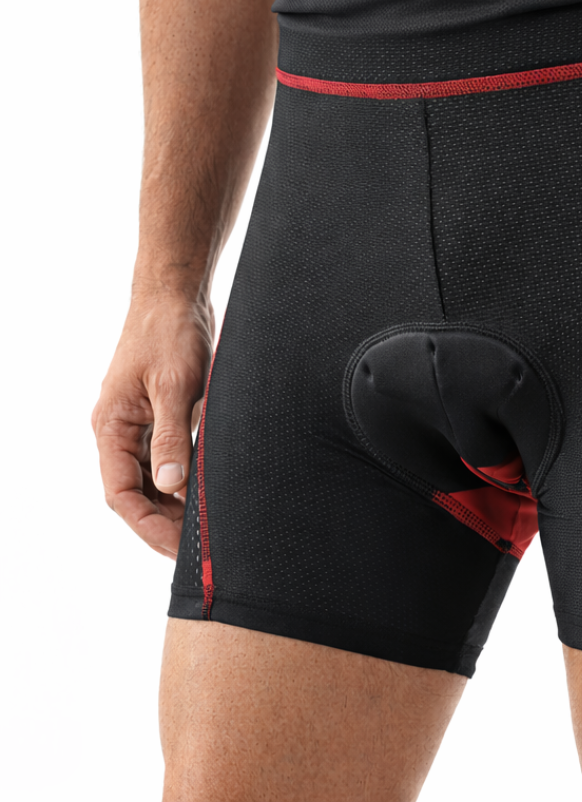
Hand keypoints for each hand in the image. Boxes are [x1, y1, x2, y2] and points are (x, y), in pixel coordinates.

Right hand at [91, 294, 213, 558]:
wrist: (176, 295)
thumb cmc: (170, 333)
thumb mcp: (175, 385)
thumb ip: (172, 436)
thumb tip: (172, 485)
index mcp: (111, 427)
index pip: (122, 494)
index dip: (149, 525)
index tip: (180, 548)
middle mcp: (119, 431)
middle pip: (136, 493)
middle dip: (165, 522)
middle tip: (202, 544)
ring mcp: (139, 424)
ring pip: (152, 478)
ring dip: (176, 503)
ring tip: (207, 526)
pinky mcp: (161, 415)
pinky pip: (168, 457)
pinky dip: (185, 477)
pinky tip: (208, 490)